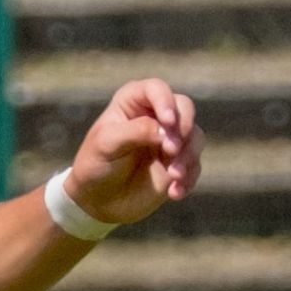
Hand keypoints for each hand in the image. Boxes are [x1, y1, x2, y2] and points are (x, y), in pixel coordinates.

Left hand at [65, 79, 201, 227]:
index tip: (167, 121)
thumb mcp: (106, 145)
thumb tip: (165, 131)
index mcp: (133, 102)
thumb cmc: (95, 164)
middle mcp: (155, 115)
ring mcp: (169, 138)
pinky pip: (195, 165)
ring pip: (195, 136)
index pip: (156, 89)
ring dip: (188, 156)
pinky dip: (189, 178)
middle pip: (184, 108)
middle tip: (171, 150)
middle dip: (183, 128)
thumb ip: (135, 131)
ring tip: (173, 176)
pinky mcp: (178, 162)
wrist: (97, 201)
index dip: (165, 101)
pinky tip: (174, 193)